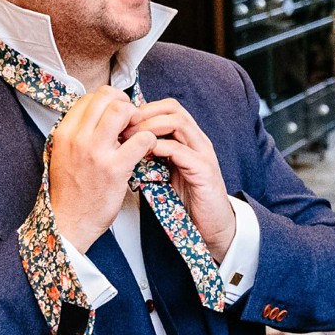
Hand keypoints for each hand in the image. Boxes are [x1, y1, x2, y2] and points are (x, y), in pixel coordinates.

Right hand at [47, 88, 153, 252]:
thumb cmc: (70, 189)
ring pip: (123, 110)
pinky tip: (146, 150)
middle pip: (106, 97)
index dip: (109, 100)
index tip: (117, 113)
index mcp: (64, 133)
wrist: (68, 222)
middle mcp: (78, 138)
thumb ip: (78, 132)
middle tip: (131, 120)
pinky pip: (141, 139)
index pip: (90, 97)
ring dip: (136, 118)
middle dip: (124, 104)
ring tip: (137, 134)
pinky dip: (149, 140)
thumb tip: (100, 113)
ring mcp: (96, 152)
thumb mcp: (63, 154)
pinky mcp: (115, 168)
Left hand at [128, 98, 237, 260]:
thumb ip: (152, 156)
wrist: (212, 225)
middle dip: (145, 112)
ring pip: (179, 123)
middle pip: (173, 109)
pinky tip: (147, 153)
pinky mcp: (204, 171)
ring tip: (132, 137)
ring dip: (151, 126)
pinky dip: (162, 148)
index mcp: (188, 139)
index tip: (123, 119)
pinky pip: (182, 151)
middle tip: (124, 124)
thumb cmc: (188, 200)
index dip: (144, 109)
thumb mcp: (166, 172)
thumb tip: (125, 145)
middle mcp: (198, 141)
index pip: (167, 108)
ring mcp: (203, 154)